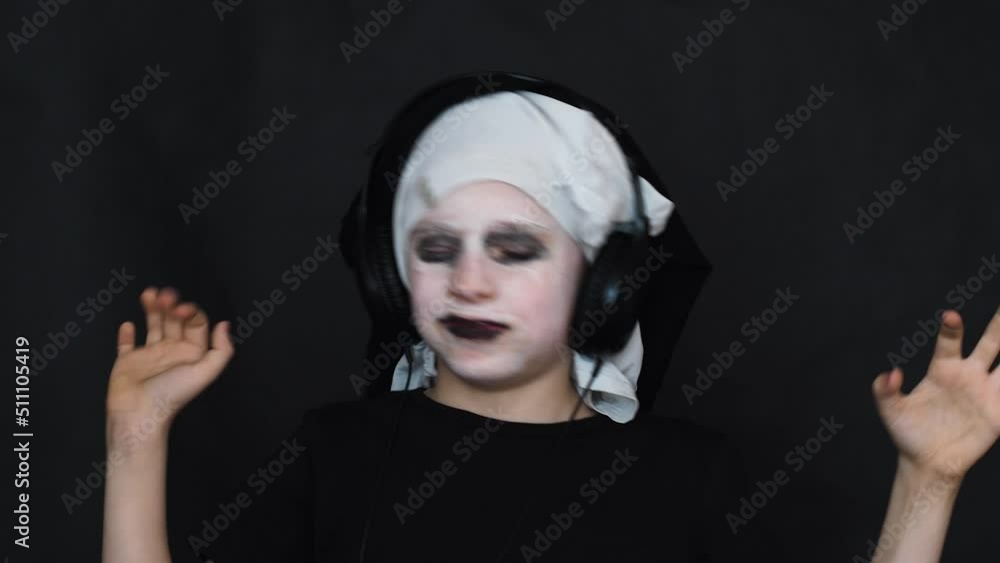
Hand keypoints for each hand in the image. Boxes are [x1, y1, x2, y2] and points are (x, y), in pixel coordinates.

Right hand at [105, 287, 233, 430]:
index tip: (180, 308)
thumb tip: (225, 325)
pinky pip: (127, 346)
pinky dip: (127, 335)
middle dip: (170, 305)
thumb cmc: (172, 394)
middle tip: (164, 295)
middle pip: (174, 321)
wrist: (139, 413)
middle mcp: (172, 352)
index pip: (194, 323)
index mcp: (191, 353)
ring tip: (148, 294)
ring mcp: (149, 357)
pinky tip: (128, 325)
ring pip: (153, 326)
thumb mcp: (206, 371)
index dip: (190, 311)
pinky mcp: (127, 363)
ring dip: (152, 310)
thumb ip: (221, 349)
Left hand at [873, 306, 999, 480]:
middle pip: (991, 344)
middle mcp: (968, 375)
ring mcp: (986, 393)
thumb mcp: (891, 411)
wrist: (928, 463)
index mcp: (943, 369)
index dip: (951, 328)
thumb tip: (891, 374)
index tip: (950, 316)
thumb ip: (885, 391)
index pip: (950, 341)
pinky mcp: (998, 413)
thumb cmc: (908, 434)